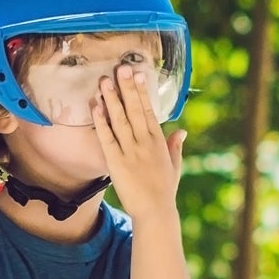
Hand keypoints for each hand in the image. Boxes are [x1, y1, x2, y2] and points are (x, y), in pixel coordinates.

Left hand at [91, 65, 184, 224]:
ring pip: (119, 119)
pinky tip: (96, 107)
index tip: (138, 73)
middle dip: (127, 87)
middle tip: (120, 67)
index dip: (142, 90)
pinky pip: (107, 138)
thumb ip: (176, 146)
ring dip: (111, 98)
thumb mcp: (174, 166)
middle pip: (134, 109)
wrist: (155, 212)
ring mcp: (130, 151)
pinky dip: (101, 121)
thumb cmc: (164, 192)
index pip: (149, 110)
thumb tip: (182, 130)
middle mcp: (144, 142)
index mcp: (158, 141)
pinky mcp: (116, 162)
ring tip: (104, 80)